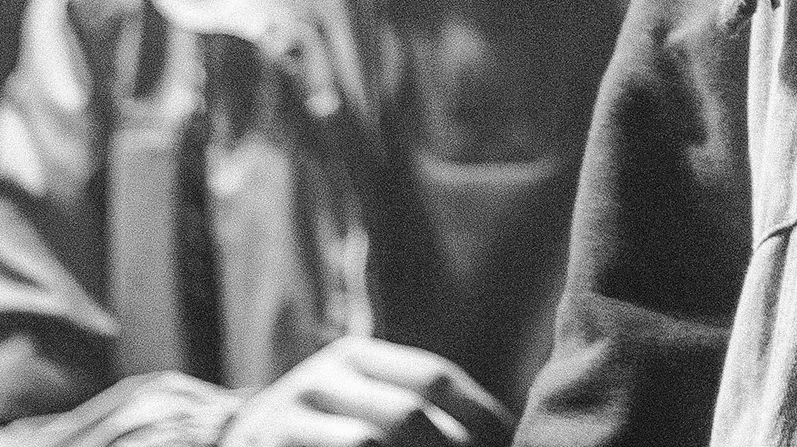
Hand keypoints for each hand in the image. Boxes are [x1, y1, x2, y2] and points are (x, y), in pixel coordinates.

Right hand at [220, 338, 512, 446]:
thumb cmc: (322, 434)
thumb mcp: (362, 405)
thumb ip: (417, 411)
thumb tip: (506, 433)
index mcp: (355, 357)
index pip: (434, 379)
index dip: (481, 417)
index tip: (509, 444)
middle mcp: (320, 378)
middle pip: (408, 413)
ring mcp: (287, 418)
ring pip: (368, 443)